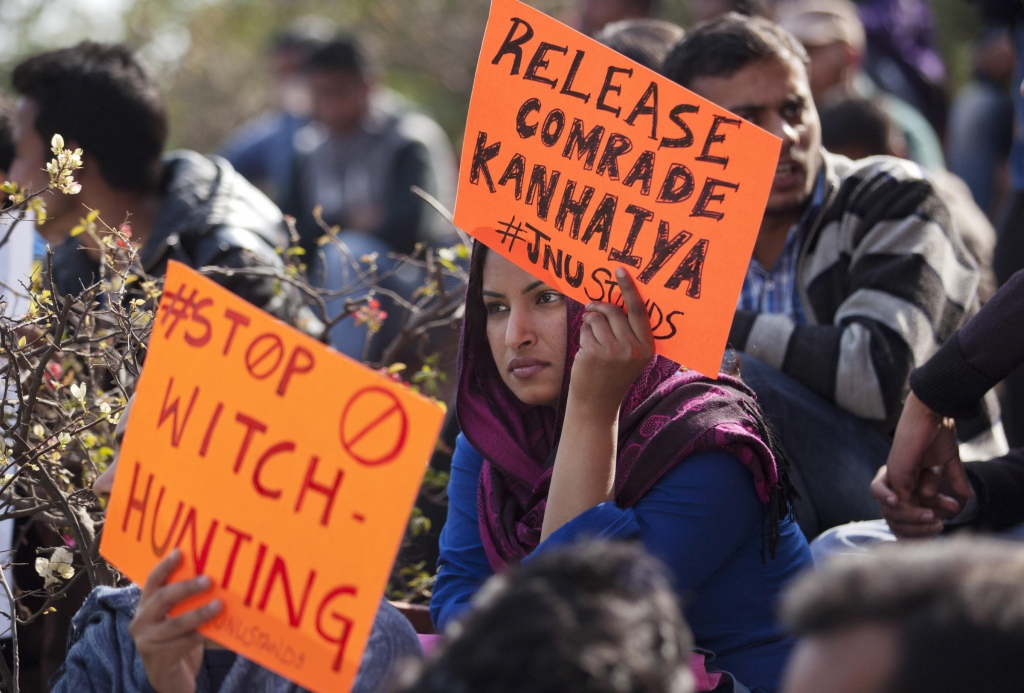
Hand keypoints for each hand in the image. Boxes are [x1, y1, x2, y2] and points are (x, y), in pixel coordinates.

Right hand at [130, 549, 221, 692]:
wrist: (170, 680)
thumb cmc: (178, 642)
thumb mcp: (177, 619)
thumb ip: (186, 603)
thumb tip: (216, 578)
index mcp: (145, 607)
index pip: (152, 582)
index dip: (165, 566)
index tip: (180, 552)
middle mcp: (140, 622)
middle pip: (162, 598)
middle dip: (186, 587)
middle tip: (209, 580)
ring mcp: (146, 641)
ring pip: (176, 623)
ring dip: (200, 613)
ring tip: (219, 605)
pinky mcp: (158, 659)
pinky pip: (186, 643)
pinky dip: (205, 636)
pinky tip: (222, 634)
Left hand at [568, 267, 654, 414]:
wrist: (597, 402)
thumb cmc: (612, 374)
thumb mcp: (630, 355)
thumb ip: (628, 331)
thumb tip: (615, 300)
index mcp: (647, 347)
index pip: (638, 310)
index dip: (628, 288)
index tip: (619, 270)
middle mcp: (633, 349)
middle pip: (614, 311)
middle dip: (600, 307)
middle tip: (591, 308)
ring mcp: (614, 351)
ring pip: (597, 318)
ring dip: (590, 322)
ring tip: (592, 337)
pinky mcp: (595, 353)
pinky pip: (585, 329)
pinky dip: (583, 334)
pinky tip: (586, 349)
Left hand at [869, 392, 973, 538]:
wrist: (931, 415)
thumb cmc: (938, 432)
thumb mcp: (949, 460)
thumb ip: (956, 478)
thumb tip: (968, 496)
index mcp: (912, 472)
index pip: (919, 499)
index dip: (935, 509)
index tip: (952, 512)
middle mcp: (901, 475)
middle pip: (909, 506)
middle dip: (928, 517)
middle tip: (943, 523)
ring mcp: (896, 475)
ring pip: (903, 507)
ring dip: (922, 517)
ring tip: (937, 521)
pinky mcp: (895, 473)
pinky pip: (900, 501)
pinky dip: (912, 512)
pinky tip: (929, 516)